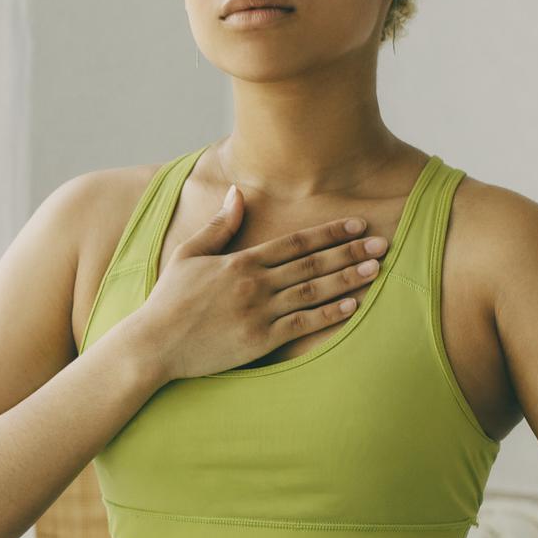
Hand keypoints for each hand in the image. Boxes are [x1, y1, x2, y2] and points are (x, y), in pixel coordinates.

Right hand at [132, 185, 391, 381]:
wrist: (154, 344)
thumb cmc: (169, 299)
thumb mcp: (188, 254)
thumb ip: (219, 225)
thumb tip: (237, 193)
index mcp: (241, 260)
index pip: (296, 242)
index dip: (330, 232)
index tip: (357, 225)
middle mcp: (255, 283)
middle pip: (313, 263)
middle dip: (350, 252)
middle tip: (382, 244)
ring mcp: (259, 312)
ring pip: (314, 291)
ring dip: (347, 279)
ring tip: (376, 270)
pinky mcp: (260, 340)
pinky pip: (302, 325)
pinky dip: (328, 314)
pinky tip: (351, 306)